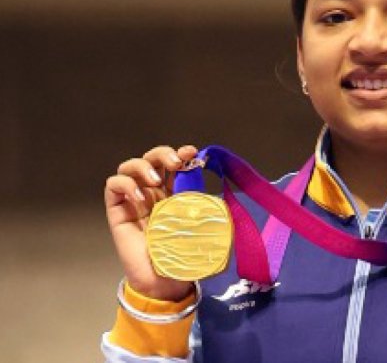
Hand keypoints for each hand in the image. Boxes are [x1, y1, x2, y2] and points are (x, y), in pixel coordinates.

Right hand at [104, 145, 197, 300]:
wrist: (162, 282)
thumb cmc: (181, 256)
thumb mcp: (200, 229)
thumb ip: (207, 213)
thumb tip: (223, 199)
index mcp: (174, 194)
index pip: (174, 165)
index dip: (181, 154)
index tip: (192, 153)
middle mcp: (153, 193)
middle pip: (152, 158)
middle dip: (163, 153)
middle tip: (176, 163)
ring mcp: (133, 200)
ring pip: (130, 166)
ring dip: (143, 165)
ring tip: (155, 180)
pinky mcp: (117, 211)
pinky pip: (113, 185)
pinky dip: (125, 184)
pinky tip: (139, 197)